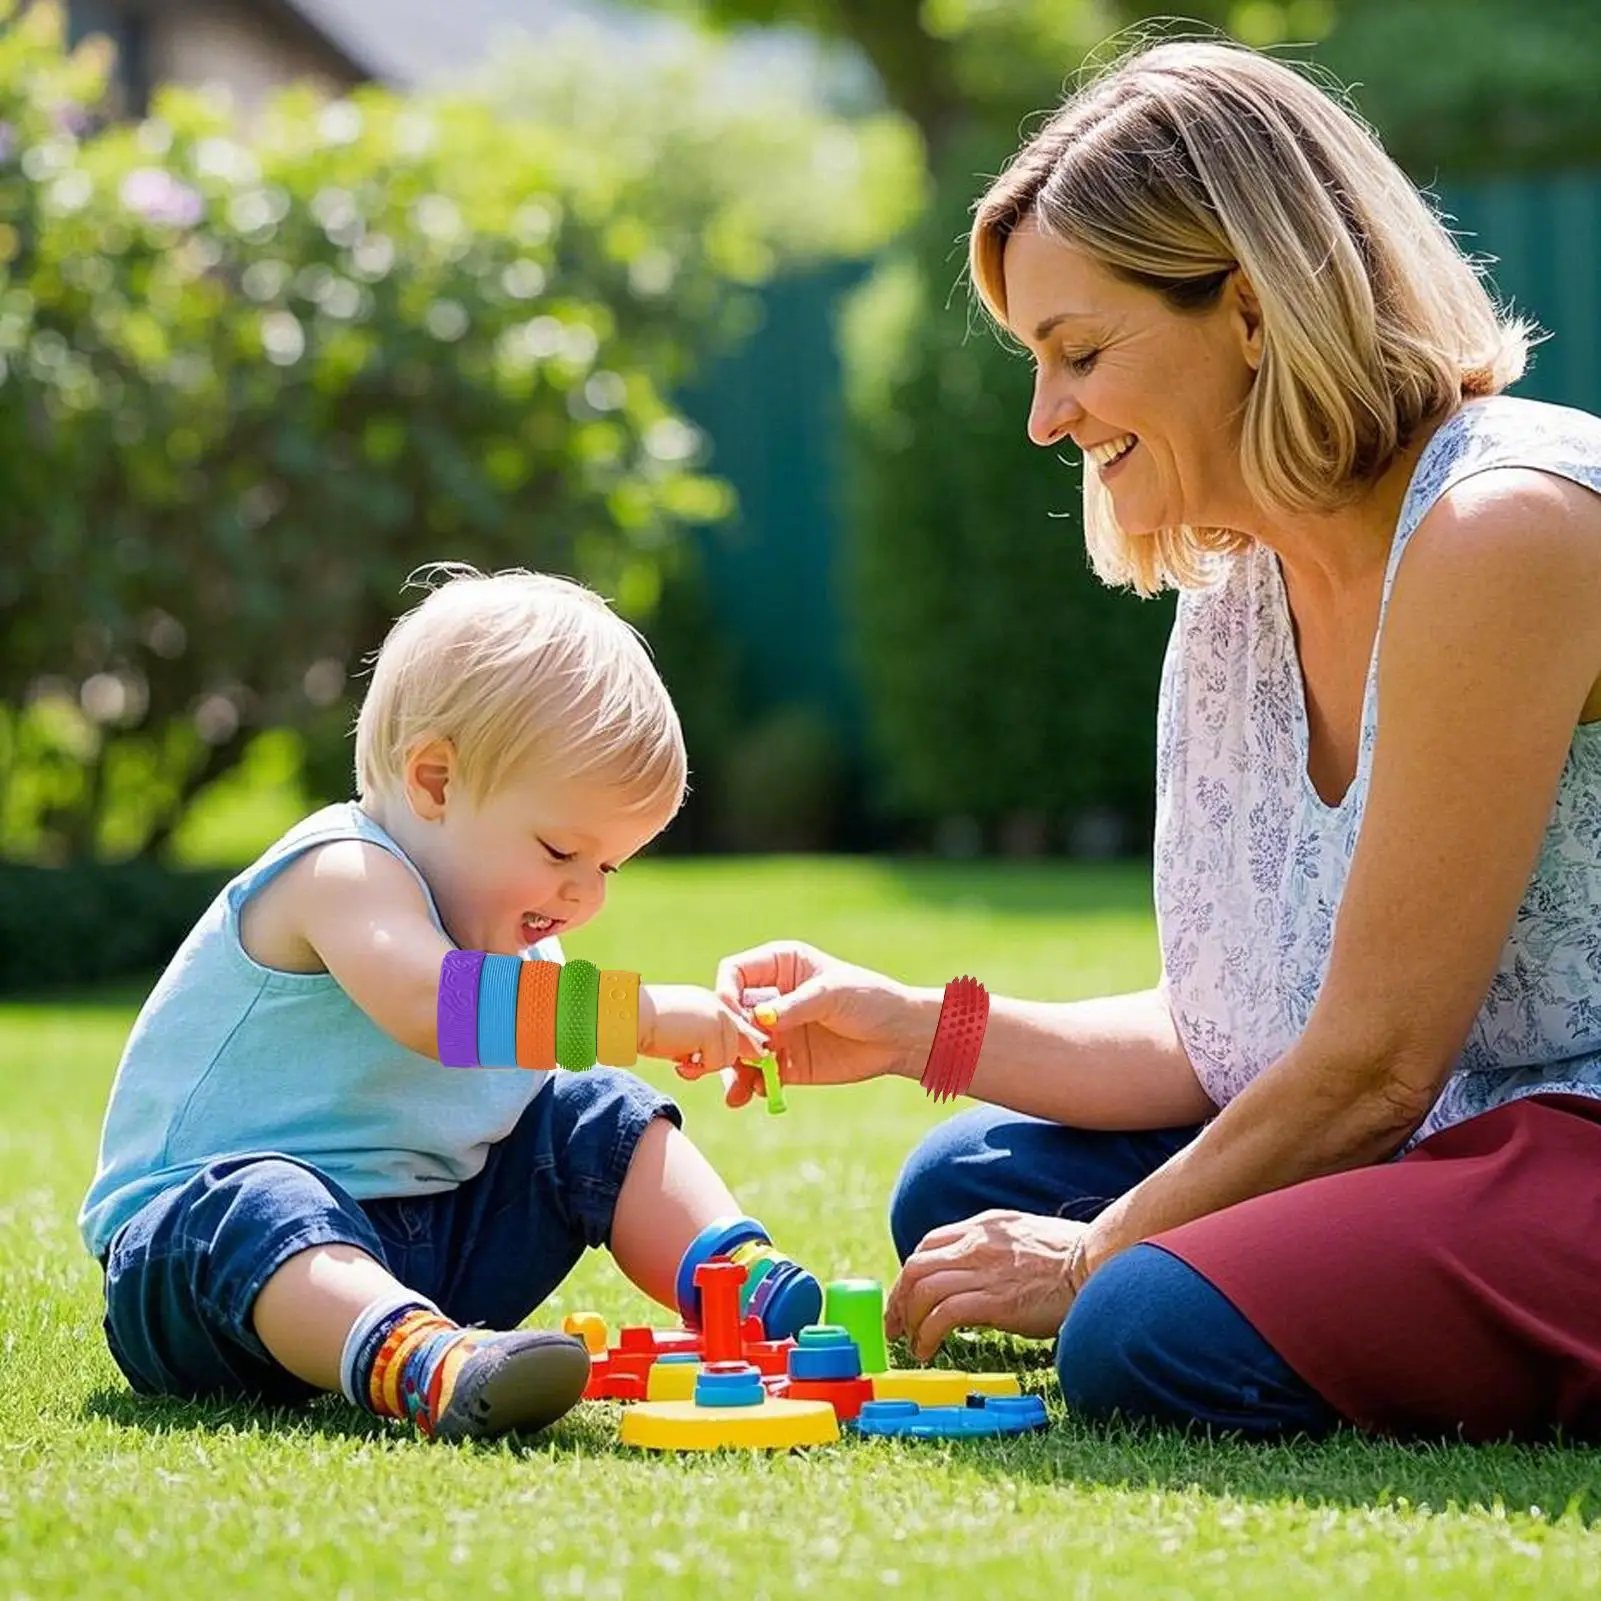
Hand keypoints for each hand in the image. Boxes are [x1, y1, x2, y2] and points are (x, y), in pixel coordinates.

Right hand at [638, 983, 767, 1071]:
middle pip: (739, 1047)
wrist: (628, 1017)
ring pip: (729, 1058)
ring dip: (704, 1067)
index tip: (701, 1061)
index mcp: (712, 1003)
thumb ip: (708, 1044)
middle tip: (686, 1063)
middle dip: (714, 1062)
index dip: (727, 1053)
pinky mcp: (712, 1029)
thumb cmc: (647, 1028)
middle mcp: (719, 1005)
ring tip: (681, 1061)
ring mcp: (719, 1016)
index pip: (738, 1033)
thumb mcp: (683, 1037)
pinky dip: (697, 1069)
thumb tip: (750, 1055)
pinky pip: (717, 1063)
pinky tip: (678, 1062)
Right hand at [678, 940, 931, 1108]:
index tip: (730, 1015)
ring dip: (732, 1070)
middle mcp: (772, 999)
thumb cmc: (871, 999)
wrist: (901, 1037)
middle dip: (722, 1038)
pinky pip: (758, 1076)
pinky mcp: (787, 1064)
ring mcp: (777, 1033)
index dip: (725, 993)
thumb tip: (759, 1019)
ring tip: (734, 1092)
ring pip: (739, 1050)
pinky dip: (751, 1086)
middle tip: (720, 1060)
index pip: (734, 974)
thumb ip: (794, 1006)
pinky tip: (755, 1095)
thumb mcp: (833, 994)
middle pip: (730, 1016)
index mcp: (779, 966)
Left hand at [885, 1210, 1091, 1361]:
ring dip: (909, 1321)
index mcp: (984, 1226)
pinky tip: (928, 1350)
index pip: (929, 1244)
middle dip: (899, 1299)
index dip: (910, 1274)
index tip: (907, 1299)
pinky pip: (943, 1316)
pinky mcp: (994, 1301)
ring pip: (923, 1290)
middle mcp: (977, 1243)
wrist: (1098, 1265)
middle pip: (916, 1267)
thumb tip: (975, 1274)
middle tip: (896, 1327)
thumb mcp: (1022, 1237)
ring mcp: (984, 1270)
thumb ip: (993, 1247)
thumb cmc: (1070, 1259)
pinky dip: (927, 1335)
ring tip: (912, 1344)